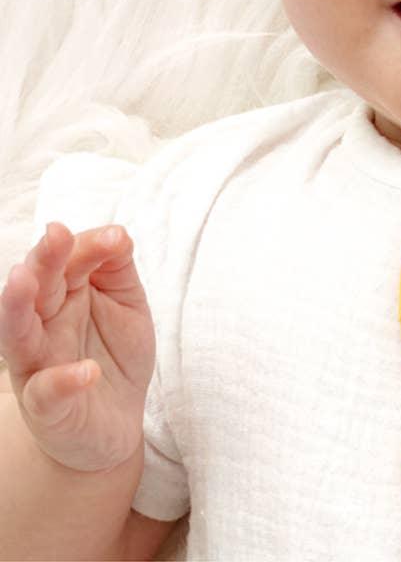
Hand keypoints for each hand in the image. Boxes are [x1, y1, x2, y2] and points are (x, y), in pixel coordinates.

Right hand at [0, 222, 154, 472]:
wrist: (113, 424)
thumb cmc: (114, 354)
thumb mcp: (126, 303)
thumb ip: (117, 268)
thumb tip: (117, 232)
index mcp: (63, 295)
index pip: (68, 262)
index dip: (88, 246)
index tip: (116, 238)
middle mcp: (43, 326)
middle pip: (35, 288)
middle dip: (43, 260)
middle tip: (55, 234)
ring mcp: (39, 366)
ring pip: (18, 334)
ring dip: (17, 307)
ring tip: (24, 280)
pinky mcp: (47, 407)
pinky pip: (47, 392)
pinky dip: (62, 381)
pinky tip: (86, 372)